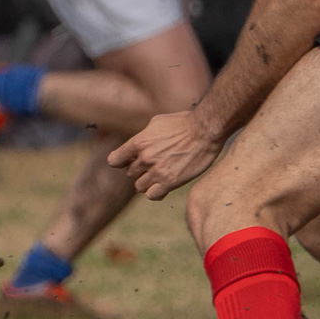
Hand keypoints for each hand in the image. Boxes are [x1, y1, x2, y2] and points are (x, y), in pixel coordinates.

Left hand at [108, 110, 222, 199]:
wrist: (205, 130)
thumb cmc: (183, 123)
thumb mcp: (156, 123)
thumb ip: (143, 136)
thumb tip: (136, 146)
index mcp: (138, 143)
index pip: (114, 161)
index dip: (121, 162)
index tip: (129, 161)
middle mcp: (145, 158)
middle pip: (130, 173)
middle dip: (139, 170)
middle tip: (153, 165)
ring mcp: (157, 171)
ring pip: (139, 186)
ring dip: (147, 182)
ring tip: (159, 175)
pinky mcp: (171, 182)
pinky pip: (153, 196)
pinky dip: (156, 192)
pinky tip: (164, 185)